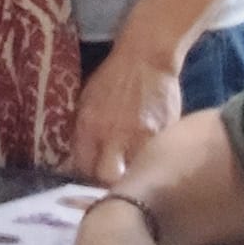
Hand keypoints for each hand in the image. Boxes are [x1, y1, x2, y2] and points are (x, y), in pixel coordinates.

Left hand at [71, 44, 182, 183]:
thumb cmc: (112, 78)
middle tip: (114, 184)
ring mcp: (140, 137)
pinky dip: (154, 165)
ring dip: (134, 178)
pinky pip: (156, 160)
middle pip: (107, 179)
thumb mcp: (87, 101)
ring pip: (135, 175)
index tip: (91, 180)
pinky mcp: (164, 136)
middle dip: (110, 186)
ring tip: (135, 177)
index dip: (86, 177)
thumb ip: (84, 131)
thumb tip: (80, 160)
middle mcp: (112, 134)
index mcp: (88, 125)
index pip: (82, 167)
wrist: (145, 58)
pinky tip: (154, 163)